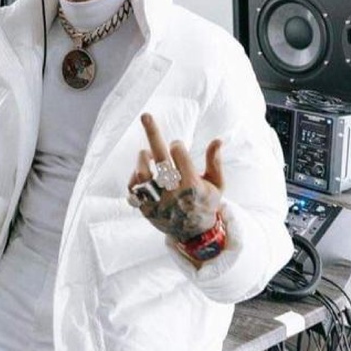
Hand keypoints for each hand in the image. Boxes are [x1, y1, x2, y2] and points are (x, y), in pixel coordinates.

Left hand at [128, 113, 223, 241]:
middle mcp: (173, 192)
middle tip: (145, 115)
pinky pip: (133, 189)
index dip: (176, 145)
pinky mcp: (145, 208)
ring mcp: (157, 201)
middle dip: (153, 133)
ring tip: (147, 154)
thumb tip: (218, 139)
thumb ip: (215, 162)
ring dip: (142, 158)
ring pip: (142, 173)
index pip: (178, 153)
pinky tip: (141, 173)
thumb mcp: (217, 185)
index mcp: (192, 184)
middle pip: (160, 157)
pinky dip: (134, 178)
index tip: (177, 147)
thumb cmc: (205, 203)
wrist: (193, 235)